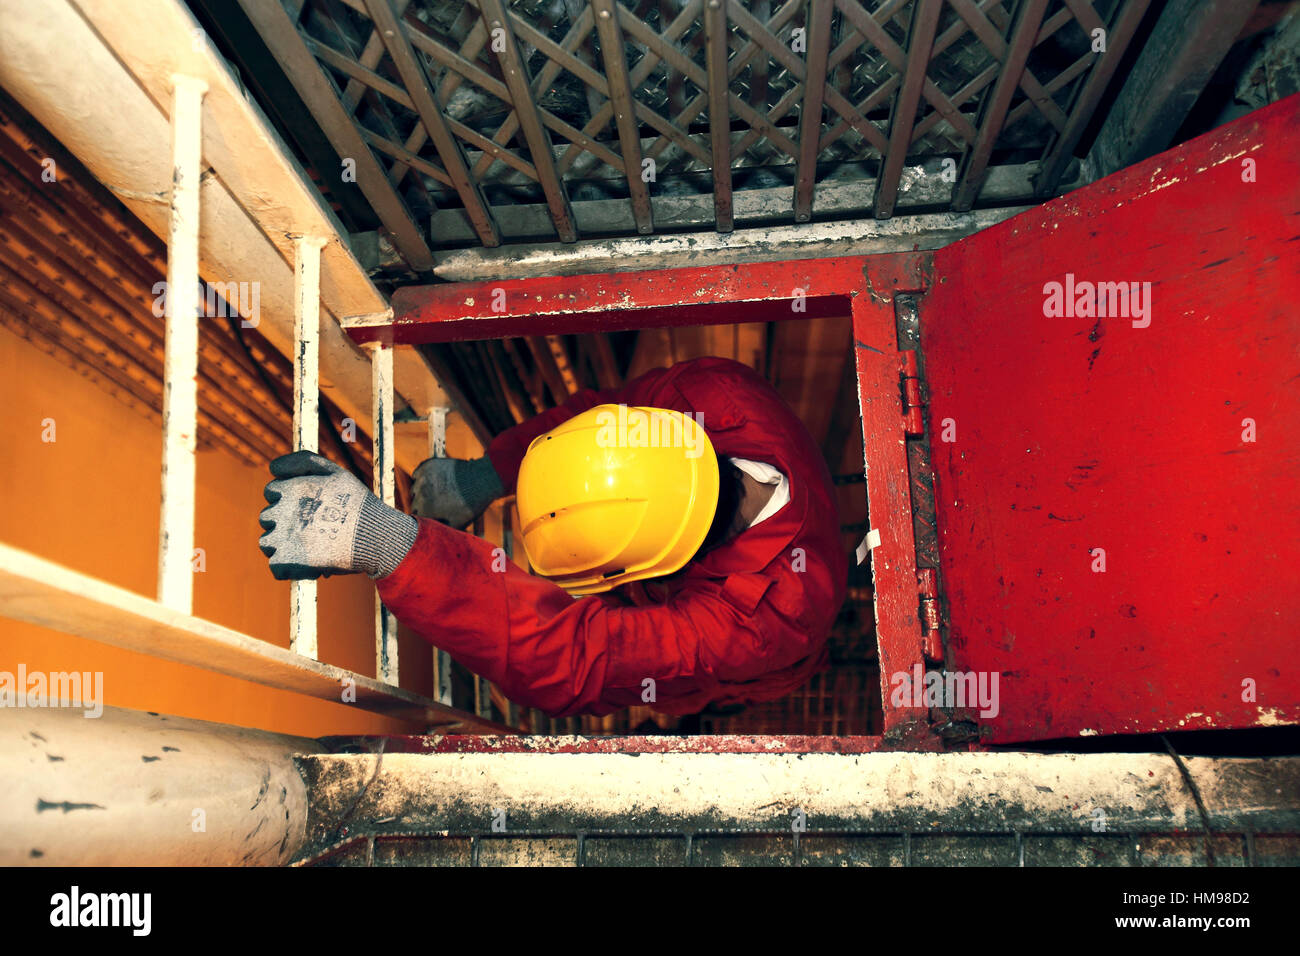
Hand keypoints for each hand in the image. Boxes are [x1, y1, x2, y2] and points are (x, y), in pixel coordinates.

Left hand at [258, 451, 417, 579]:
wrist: (375, 537)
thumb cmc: (358, 504)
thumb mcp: (335, 472)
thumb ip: (303, 462)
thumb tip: (271, 468)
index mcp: (291, 488)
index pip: (271, 492)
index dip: (288, 500)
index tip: (308, 509)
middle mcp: (282, 510)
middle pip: (267, 518)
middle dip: (284, 523)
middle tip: (311, 530)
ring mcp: (282, 537)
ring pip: (266, 543)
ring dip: (282, 546)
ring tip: (308, 548)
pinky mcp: (287, 561)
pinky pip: (275, 566)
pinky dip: (288, 568)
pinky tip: (308, 564)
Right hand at [411, 456, 503, 527]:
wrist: (481, 479)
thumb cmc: (471, 505)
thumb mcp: (457, 525)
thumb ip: (440, 531)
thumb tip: (431, 537)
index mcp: (425, 510)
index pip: (416, 518)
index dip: (425, 517)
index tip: (433, 515)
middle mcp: (420, 494)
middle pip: (414, 503)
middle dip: (424, 505)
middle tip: (439, 503)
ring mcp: (423, 478)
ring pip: (415, 489)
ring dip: (423, 491)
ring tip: (440, 491)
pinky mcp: (426, 466)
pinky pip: (418, 475)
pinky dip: (424, 478)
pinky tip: (437, 481)